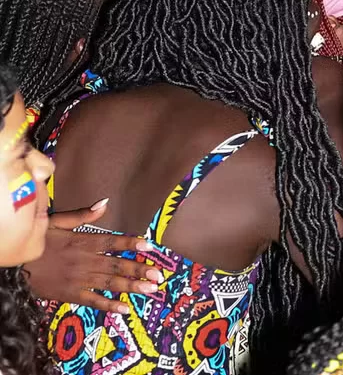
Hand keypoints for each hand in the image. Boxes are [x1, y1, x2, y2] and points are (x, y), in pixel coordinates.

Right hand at [23, 199, 162, 313]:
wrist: (15, 268)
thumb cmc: (37, 242)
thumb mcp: (56, 222)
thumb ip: (82, 215)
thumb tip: (105, 202)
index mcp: (82, 242)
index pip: (111, 242)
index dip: (130, 244)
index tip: (149, 246)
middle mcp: (83, 261)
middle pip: (116, 265)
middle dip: (139, 270)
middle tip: (159, 275)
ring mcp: (78, 279)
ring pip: (109, 283)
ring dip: (132, 287)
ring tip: (151, 289)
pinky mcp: (70, 294)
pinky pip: (93, 300)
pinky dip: (109, 305)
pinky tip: (126, 309)